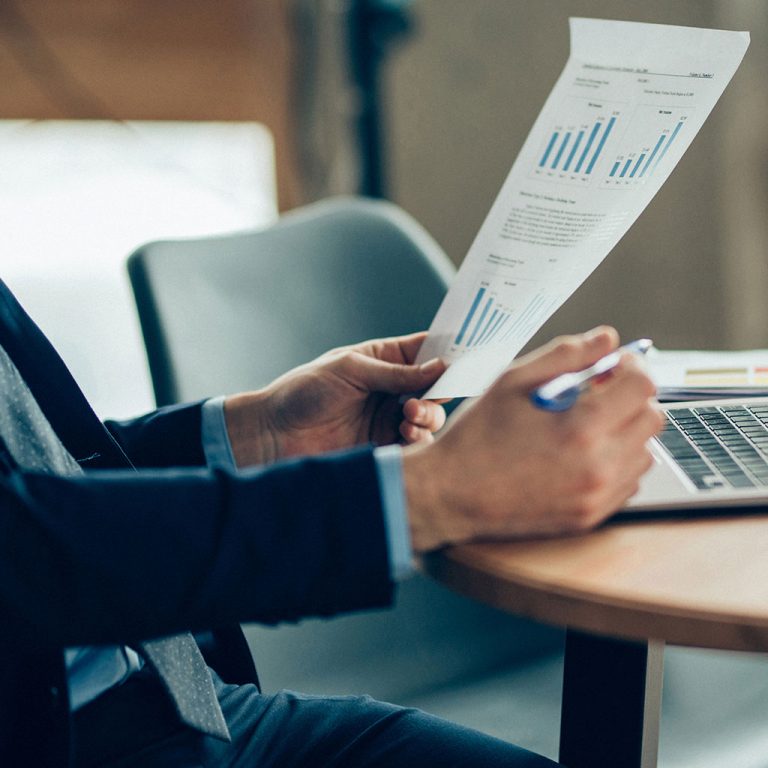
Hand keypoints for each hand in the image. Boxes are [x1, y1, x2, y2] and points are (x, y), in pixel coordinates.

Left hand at [223, 333, 448, 465]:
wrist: (274, 434)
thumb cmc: (304, 391)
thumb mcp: (350, 371)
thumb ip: (395, 373)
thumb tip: (440, 367)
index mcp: (383, 360)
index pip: (426, 352)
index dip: (448, 354)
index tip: (467, 357)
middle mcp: (391, 389)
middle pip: (435, 387)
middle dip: (440, 391)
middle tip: (422, 397)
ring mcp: (389, 418)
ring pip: (430, 417)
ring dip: (429, 416)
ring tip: (409, 416)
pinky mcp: (385, 446)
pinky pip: (416, 444)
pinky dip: (420, 439)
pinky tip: (407, 434)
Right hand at [402, 327, 663, 551]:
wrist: (452, 493)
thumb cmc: (477, 435)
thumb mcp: (512, 381)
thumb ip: (565, 354)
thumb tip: (607, 339)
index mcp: (581, 427)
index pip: (642, 386)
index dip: (631, 366)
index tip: (612, 365)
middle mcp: (598, 466)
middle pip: (652, 418)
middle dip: (630, 397)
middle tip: (597, 393)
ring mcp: (597, 497)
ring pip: (644, 451)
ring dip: (625, 431)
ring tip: (585, 426)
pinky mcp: (591, 517)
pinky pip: (628, 481)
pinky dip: (615, 462)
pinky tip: (581, 455)